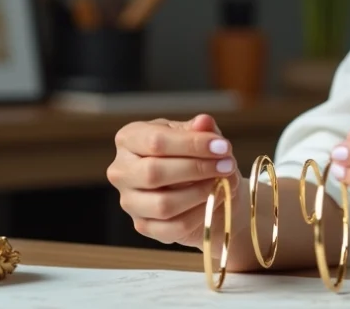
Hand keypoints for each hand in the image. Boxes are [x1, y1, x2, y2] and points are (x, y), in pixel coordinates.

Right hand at [108, 113, 244, 253]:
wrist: (203, 186)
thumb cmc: (196, 154)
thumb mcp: (199, 135)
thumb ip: (201, 129)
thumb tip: (204, 122)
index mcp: (130, 139)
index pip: (156, 141)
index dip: (192, 144)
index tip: (223, 147)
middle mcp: (121, 171)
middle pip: (154, 172)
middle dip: (197, 169)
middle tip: (227, 165)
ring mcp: (129, 201)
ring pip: (162, 204)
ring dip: (200, 193)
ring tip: (221, 182)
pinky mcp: (142, 226)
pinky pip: (172, 227)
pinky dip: (199, 215)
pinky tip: (214, 200)